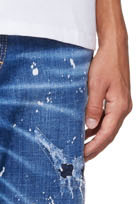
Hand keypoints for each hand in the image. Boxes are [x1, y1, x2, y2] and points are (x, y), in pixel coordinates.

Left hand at [84, 33, 131, 160]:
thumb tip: (89, 126)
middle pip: (108, 134)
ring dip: (94, 136)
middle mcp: (123, 108)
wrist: (114, 47)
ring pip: (107, 126)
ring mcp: (121, 104)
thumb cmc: (106, 63)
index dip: (94, 147)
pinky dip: (96, 125)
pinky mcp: (116, 99)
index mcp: (120, 107)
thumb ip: (93, 107)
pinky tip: (85, 129)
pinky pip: (107, 117)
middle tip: (79, 156)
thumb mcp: (95, 85)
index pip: (106, 134)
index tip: (82, 156)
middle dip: (94, 146)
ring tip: (80, 146)